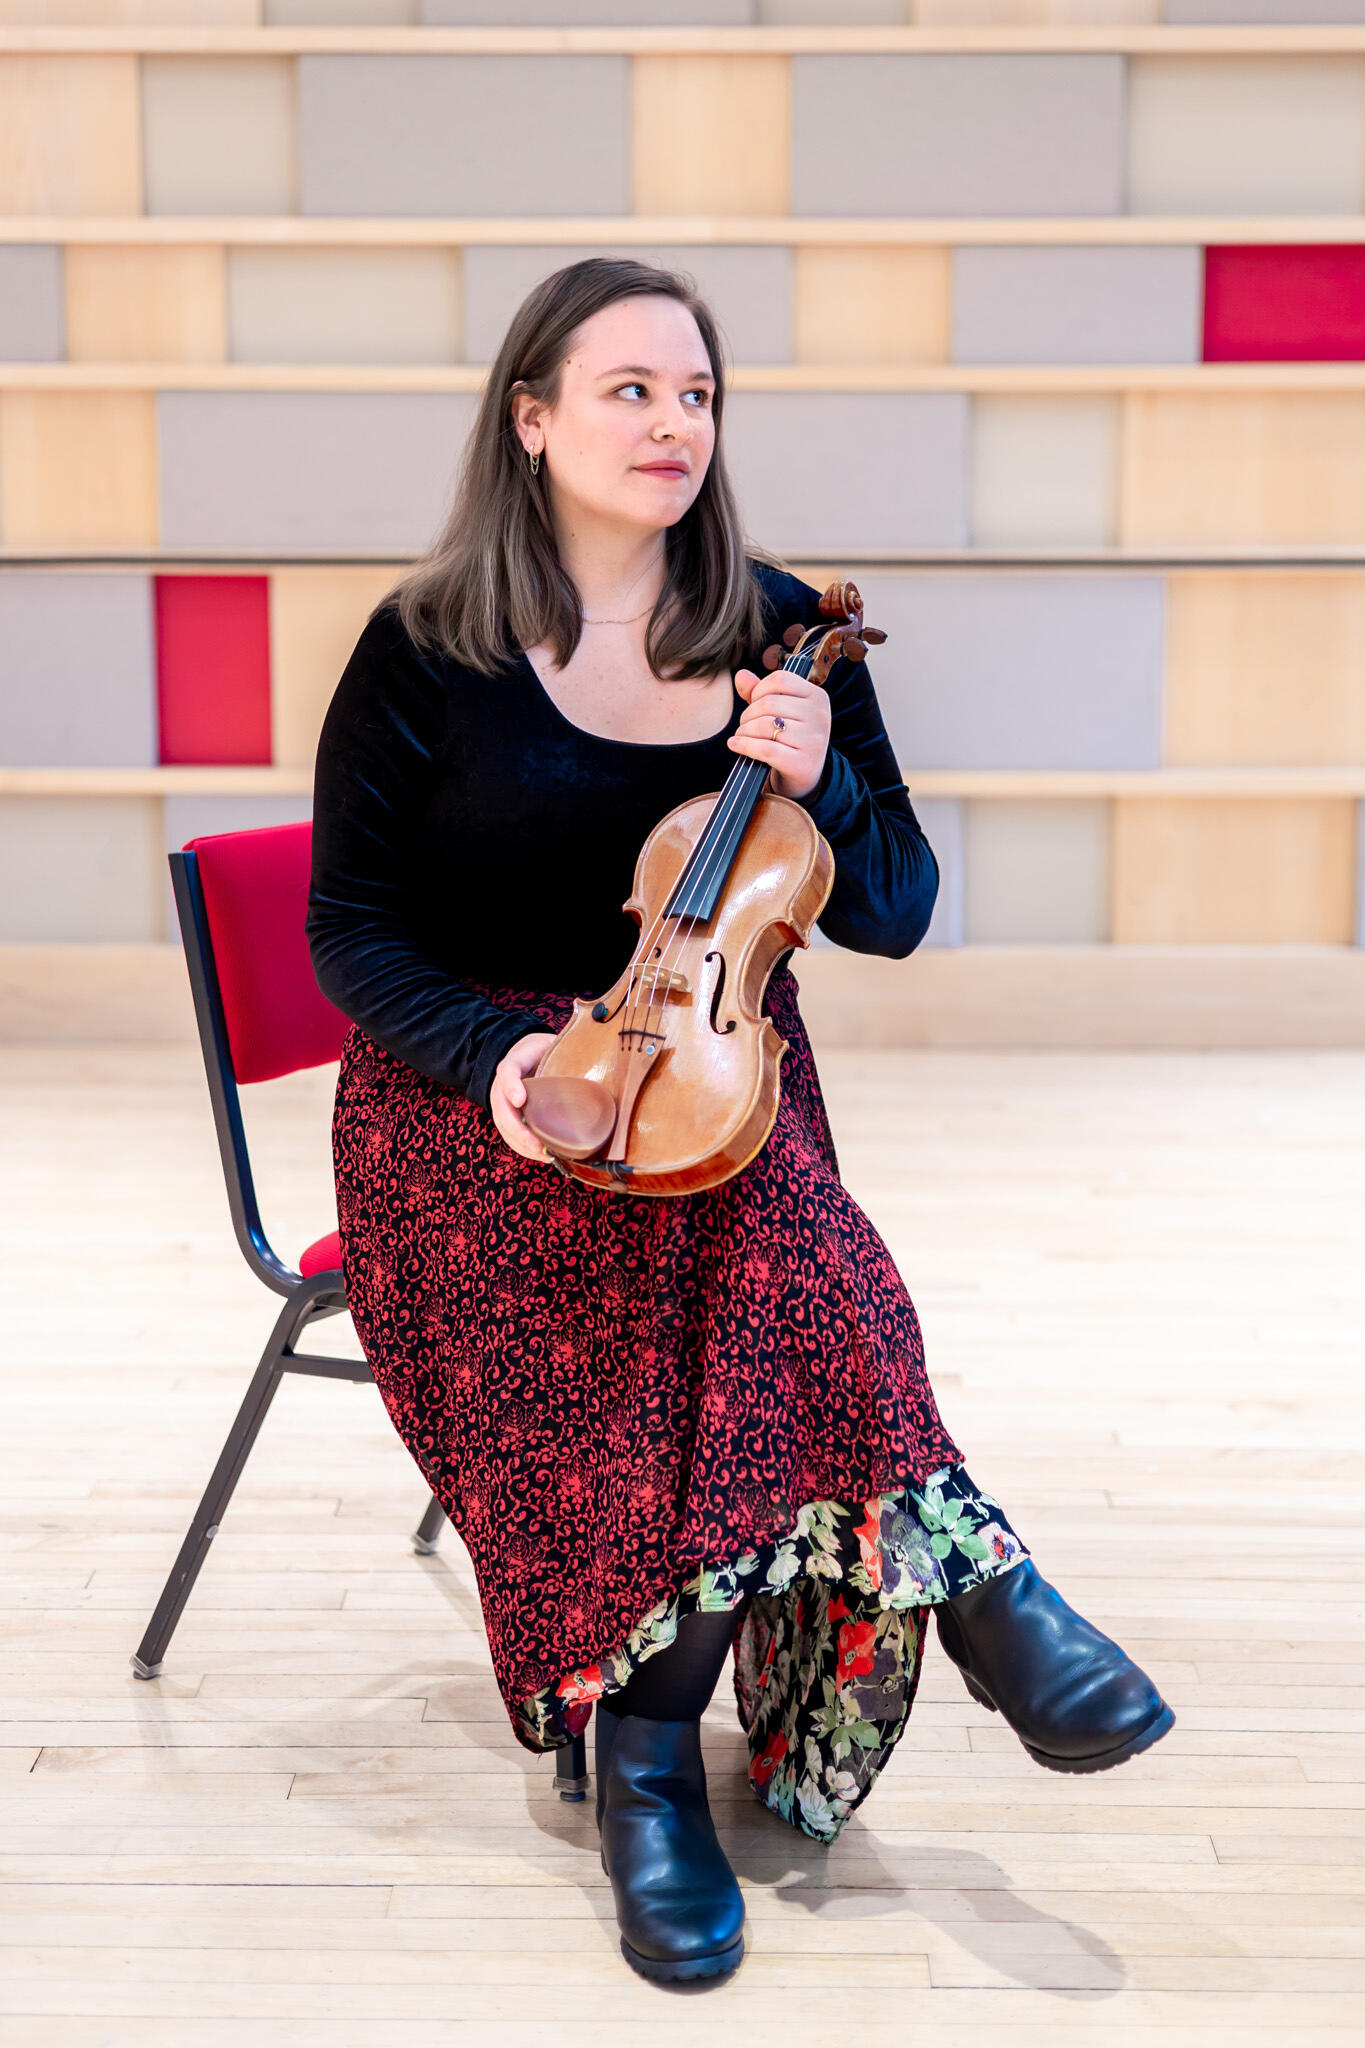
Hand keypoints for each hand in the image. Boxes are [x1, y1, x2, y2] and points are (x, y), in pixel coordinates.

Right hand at [490, 1031, 558, 1160]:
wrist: (522, 1056)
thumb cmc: (539, 1051)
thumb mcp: (548, 1044)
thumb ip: (561, 1051)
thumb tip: (593, 1063)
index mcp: (513, 1062)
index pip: (508, 1071)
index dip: (512, 1086)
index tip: (520, 1100)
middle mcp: (501, 1085)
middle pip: (502, 1110)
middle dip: (518, 1130)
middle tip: (536, 1144)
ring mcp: (501, 1103)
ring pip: (504, 1127)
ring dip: (522, 1144)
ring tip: (543, 1154)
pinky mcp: (505, 1118)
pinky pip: (509, 1136)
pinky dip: (523, 1148)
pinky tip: (541, 1155)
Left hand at [728, 665, 830, 800]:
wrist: (805, 776)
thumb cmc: (791, 739)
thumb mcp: (781, 711)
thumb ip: (761, 692)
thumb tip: (741, 676)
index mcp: (817, 696)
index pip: (780, 680)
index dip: (759, 690)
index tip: (754, 703)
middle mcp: (819, 716)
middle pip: (769, 703)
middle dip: (748, 715)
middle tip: (744, 725)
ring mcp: (812, 740)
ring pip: (764, 725)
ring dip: (744, 731)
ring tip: (742, 736)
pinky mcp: (802, 763)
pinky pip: (764, 748)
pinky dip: (744, 745)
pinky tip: (735, 744)